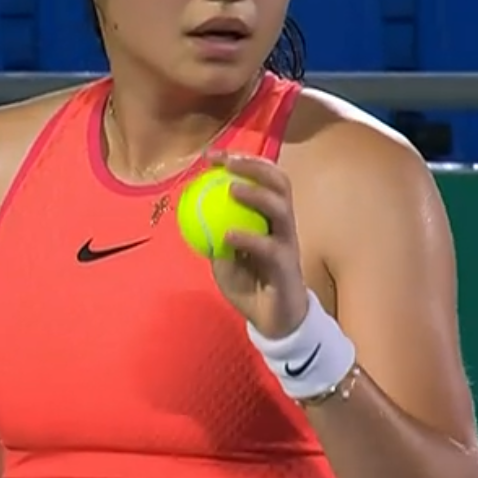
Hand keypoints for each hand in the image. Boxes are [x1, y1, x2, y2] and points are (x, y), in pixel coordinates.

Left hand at [204, 150, 309, 339]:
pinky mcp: (287, 266)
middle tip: (225, 162)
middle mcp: (283, 224)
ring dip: (256, 195)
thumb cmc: (250, 286)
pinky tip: (228, 235)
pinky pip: (269, 248)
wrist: (274, 321)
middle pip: (278, 182)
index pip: (262, 178)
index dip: (241, 161)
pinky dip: (248, 238)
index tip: (212, 155)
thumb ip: (212, 236)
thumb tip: (189, 212)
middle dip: (253, 165)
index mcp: (270, 217)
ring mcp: (287, 243)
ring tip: (231, 188)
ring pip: (280, 208)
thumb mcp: (224, 258)